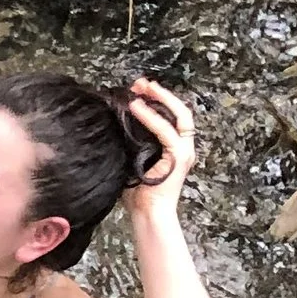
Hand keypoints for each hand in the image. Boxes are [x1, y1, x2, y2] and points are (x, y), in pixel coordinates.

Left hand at [126, 77, 195, 225]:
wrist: (147, 214)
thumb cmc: (137, 193)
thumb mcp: (132, 161)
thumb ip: (130, 144)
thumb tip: (112, 125)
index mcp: (174, 148)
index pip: (172, 116)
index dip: (158, 99)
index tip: (139, 90)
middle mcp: (183, 147)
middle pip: (180, 111)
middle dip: (161, 93)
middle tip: (141, 83)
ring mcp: (184, 151)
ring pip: (178, 116)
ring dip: (159, 99)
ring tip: (139, 90)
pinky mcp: (179, 157)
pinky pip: (165, 131)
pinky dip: (151, 117)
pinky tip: (136, 108)